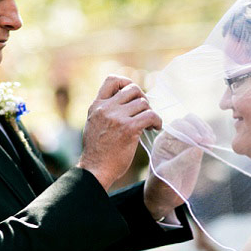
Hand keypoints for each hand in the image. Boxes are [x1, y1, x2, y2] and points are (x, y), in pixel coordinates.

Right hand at [77, 75, 161, 190]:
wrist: (95, 169)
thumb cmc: (97, 151)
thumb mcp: (94, 124)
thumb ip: (105, 111)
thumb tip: (125, 103)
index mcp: (96, 105)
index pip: (112, 80)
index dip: (126, 82)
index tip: (133, 95)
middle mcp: (106, 108)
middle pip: (133, 89)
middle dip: (142, 99)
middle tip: (144, 112)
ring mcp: (117, 117)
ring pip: (143, 103)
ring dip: (150, 112)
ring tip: (150, 124)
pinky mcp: (128, 128)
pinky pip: (150, 115)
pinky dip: (157, 121)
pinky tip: (155, 128)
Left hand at [144, 114, 213, 219]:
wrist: (165, 198)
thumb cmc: (161, 186)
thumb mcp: (167, 175)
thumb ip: (181, 161)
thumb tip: (199, 148)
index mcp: (163, 140)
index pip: (177, 126)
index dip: (189, 129)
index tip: (199, 140)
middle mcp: (174, 139)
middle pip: (189, 122)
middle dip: (200, 128)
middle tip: (208, 141)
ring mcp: (185, 143)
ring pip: (198, 127)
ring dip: (206, 131)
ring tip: (211, 142)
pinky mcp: (196, 150)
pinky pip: (204, 138)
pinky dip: (210, 138)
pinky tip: (212, 144)